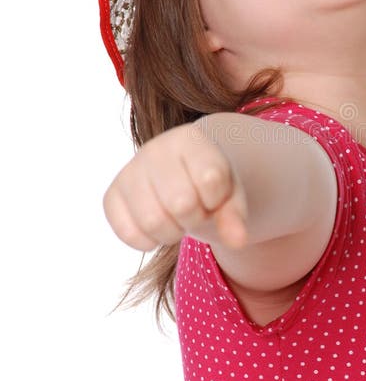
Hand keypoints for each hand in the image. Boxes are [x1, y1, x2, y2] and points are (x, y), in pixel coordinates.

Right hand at [103, 122, 248, 250]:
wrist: (181, 175)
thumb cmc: (209, 184)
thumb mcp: (230, 194)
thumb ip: (236, 215)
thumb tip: (238, 241)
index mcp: (189, 139)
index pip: (211, 179)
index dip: (217, 199)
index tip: (213, 193)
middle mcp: (155, 149)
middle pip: (181, 204)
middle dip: (195, 217)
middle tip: (195, 210)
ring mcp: (129, 171)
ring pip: (152, 222)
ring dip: (173, 232)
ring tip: (177, 218)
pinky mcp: (111, 196)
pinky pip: (129, 234)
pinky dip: (149, 241)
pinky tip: (158, 227)